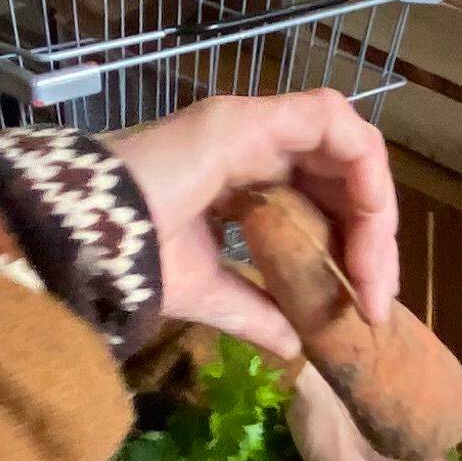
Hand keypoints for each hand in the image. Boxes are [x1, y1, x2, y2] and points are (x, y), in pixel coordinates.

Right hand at [113, 91, 399, 363]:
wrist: (85, 243)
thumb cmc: (129, 261)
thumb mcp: (207, 292)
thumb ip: (255, 310)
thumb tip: (294, 344)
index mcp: (239, 178)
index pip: (320, 199)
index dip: (355, 247)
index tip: (368, 308)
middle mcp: (251, 145)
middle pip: (343, 173)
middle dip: (373, 234)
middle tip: (376, 295)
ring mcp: (250, 125)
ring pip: (346, 144)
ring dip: (373, 204)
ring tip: (370, 267)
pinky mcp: (247, 117)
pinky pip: (330, 116)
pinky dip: (361, 163)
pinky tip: (365, 217)